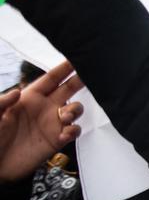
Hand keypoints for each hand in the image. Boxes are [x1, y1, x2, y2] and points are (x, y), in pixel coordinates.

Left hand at [0, 61, 84, 183]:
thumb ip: (2, 102)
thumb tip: (17, 92)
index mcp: (30, 97)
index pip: (51, 79)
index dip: (64, 69)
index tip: (76, 59)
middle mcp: (44, 108)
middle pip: (68, 89)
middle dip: (79, 82)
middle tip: (89, 76)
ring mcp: (52, 123)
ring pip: (75, 109)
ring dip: (74, 110)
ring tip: (63, 117)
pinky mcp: (57, 140)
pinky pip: (74, 131)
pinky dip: (73, 131)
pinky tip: (63, 134)